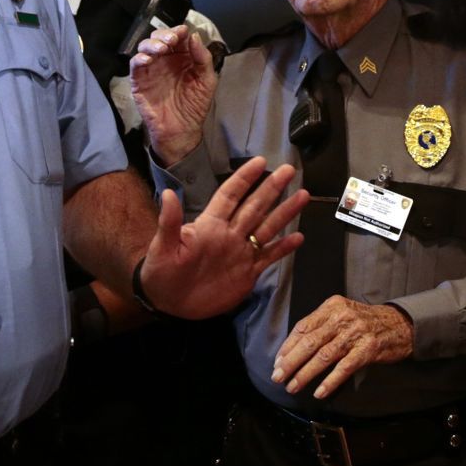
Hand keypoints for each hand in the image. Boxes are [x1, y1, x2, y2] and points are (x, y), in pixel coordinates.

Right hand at [129, 24, 215, 162]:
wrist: (181, 130)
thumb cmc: (195, 106)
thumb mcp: (206, 81)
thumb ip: (203, 58)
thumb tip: (193, 36)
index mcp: (183, 58)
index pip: (178, 38)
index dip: (179, 31)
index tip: (182, 31)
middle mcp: (166, 60)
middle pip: (159, 38)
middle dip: (164, 35)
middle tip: (172, 40)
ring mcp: (151, 69)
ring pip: (145, 47)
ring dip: (152, 43)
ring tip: (161, 49)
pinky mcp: (139, 81)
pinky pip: (135, 64)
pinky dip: (139, 58)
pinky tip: (148, 59)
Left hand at [140, 156, 308, 319]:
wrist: (169, 304)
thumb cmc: (162, 272)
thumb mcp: (162, 247)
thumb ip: (169, 222)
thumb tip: (168, 193)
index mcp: (210, 224)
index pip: (230, 195)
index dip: (244, 178)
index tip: (261, 162)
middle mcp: (229, 233)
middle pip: (255, 206)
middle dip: (272, 188)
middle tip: (290, 170)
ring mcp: (240, 252)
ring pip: (267, 228)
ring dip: (284, 213)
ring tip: (303, 196)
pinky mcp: (247, 273)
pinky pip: (268, 257)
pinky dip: (283, 248)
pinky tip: (299, 238)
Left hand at [271, 297, 414, 399]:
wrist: (400, 325)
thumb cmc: (366, 322)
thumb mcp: (343, 315)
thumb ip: (321, 326)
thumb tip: (293, 350)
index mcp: (332, 307)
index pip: (303, 327)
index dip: (288, 346)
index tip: (277, 362)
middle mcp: (342, 317)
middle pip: (310, 342)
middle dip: (291, 362)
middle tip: (278, 377)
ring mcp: (355, 333)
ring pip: (324, 356)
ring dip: (305, 374)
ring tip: (293, 386)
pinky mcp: (367, 349)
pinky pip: (344, 368)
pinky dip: (330, 381)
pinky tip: (319, 392)